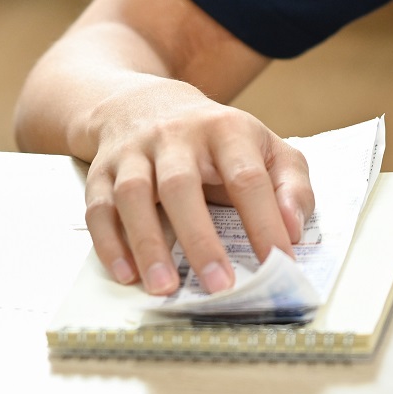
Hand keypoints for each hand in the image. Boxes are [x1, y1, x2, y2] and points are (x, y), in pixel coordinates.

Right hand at [81, 77, 313, 296]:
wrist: (147, 105)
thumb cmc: (217, 140)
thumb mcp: (266, 147)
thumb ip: (291, 185)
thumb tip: (293, 229)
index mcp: (225, 129)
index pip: (247, 177)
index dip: (265, 221)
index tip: (279, 263)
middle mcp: (175, 136)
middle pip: (181, 184)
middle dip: (200, 238)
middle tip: (218, 286)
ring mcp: (134, 152)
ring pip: (133, 194)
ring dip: (147, 244)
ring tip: (164, 289)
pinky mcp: (102, 170)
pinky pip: (99, 207)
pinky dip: (109, 243)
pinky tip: (126, 274)